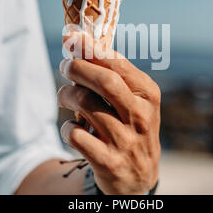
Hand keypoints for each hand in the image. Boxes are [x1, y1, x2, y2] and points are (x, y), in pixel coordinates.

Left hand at [57, 32, 160, 194]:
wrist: (139, 176)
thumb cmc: (132, 127)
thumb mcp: (135, 101)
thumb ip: (115, 75)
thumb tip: (81, 43)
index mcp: (148, 95)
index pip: (118, 64)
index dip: (91, 48)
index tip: (71, 37)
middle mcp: (140, 116)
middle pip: (104, 81)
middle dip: (77, 68)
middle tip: (64, 65)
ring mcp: (125, 140)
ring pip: (85, 104)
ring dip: (67, 94)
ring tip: (65, 95)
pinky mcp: (108, 161)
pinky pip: (75, 135)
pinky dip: (66, 127)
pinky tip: (71, 127)